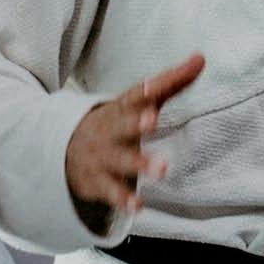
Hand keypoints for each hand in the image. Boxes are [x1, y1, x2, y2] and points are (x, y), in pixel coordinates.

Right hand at [65, 53, 205, 231]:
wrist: (62, 149)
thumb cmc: (113, 122)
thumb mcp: (134, 103)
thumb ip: (168, 83)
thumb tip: (201, 58)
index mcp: (119, 108)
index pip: (134, 96)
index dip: (145, 91)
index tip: (155, 86)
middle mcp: (108, 131)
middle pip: (121, 125)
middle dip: (135, 123)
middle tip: (152, 120)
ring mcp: (100, 156)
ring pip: (118, 160)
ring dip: (138, 163)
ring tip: (161, 169)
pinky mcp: (97, 181)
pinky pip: (110, 191)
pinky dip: (123, 199)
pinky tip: (138, 205)